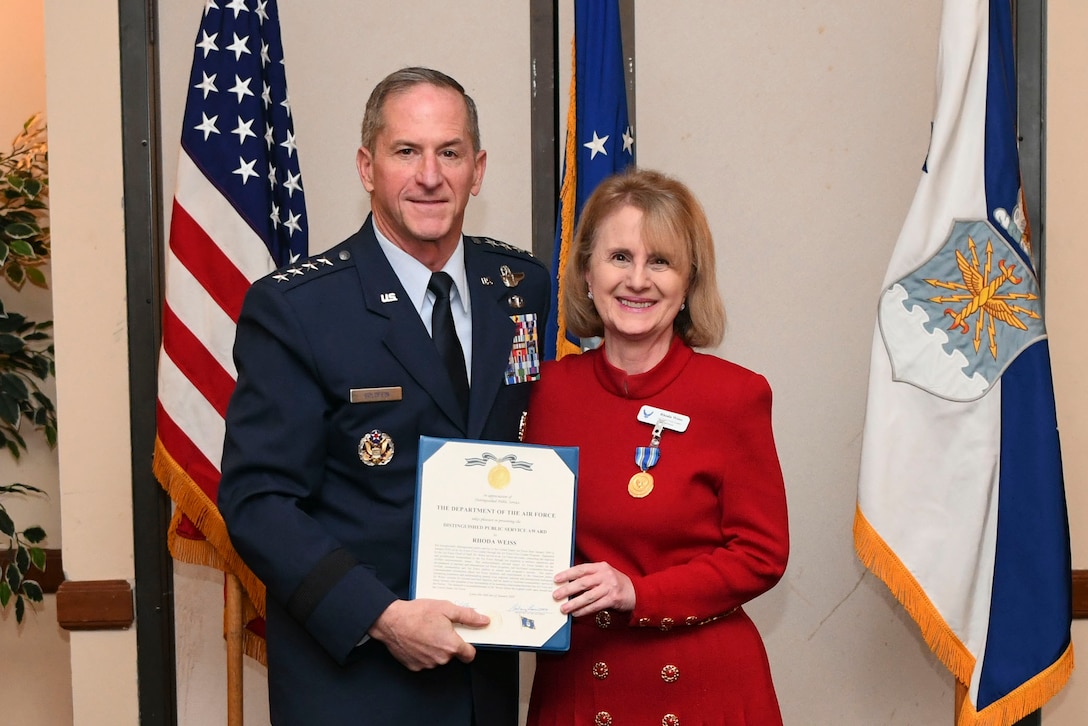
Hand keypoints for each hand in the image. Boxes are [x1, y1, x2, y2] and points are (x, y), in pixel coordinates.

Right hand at [368, 599, 488, 670]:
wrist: (391, 621)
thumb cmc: (417, 613)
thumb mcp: (446, 608)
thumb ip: (468, 616)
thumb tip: (484, 621)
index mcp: (451, 646)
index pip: (470, 655)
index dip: (469, 647)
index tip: (464, 639)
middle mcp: (440, 659)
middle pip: (452, 655)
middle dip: (449, 643)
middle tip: (440, 628)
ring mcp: (427, 664)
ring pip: (438, 658)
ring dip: (436, 648)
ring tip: (426, 632)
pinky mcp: (414, 666)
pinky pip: (424, 661)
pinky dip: (423, 653)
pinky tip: (418, 640)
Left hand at [552, 561, 634, 617]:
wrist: (636, 592)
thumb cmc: (615, 583)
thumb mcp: (604, 574)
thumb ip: (589, 576)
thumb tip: (568, 584)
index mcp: (600, 567)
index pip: (581, 569)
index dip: (567, 574)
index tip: (556, 579)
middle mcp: (605, 575)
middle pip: (582, 583)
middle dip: (567, 590)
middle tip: (556, 595)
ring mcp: (610, 587)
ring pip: (588, 596)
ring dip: (574, 603)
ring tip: (564, 608)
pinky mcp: (613, 599)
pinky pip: (595, 606)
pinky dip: (584, 610)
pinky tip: (576, 613)